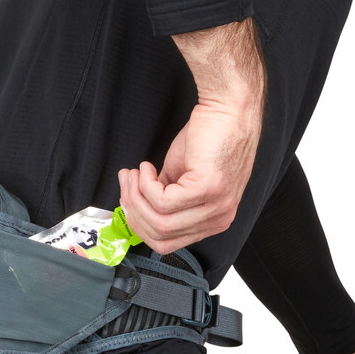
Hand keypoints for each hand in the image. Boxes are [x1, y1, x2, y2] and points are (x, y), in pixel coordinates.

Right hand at [118, 98, 260, 253]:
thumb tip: (136, 207)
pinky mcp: (208, 189)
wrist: (227, 110)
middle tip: (126, 183)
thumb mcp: (181, 177)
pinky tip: (147, 167)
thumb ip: (164, 198)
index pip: (168, 243)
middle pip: (161, 236)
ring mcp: (216, 206)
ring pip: (160, 222)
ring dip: (136, 197)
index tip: (127, 200)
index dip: (140, 225)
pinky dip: (146, 185)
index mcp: (214, 221)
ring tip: (134, 174)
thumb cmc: (207, 138)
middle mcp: (218, 219)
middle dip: (133, 211)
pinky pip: (163, 201)